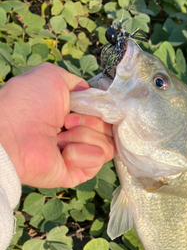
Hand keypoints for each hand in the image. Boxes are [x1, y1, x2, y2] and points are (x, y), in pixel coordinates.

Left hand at [0, 63, 116, 188]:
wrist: (13, 134)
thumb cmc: (27, 103)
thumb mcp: (53, 76)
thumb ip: (78, 83)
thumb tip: (95, 96)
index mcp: (73, 113)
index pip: (105, 113)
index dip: (101, 108)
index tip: (86, 106)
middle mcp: (78, 133)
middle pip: (110, 128)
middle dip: (91, 122)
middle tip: (65, 122)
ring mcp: (80, 154)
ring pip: (108, 144)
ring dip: (84, 136)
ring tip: (59, 139)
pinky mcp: (79, 172)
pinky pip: (98, 159)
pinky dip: (82, 153)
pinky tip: (63, 153)